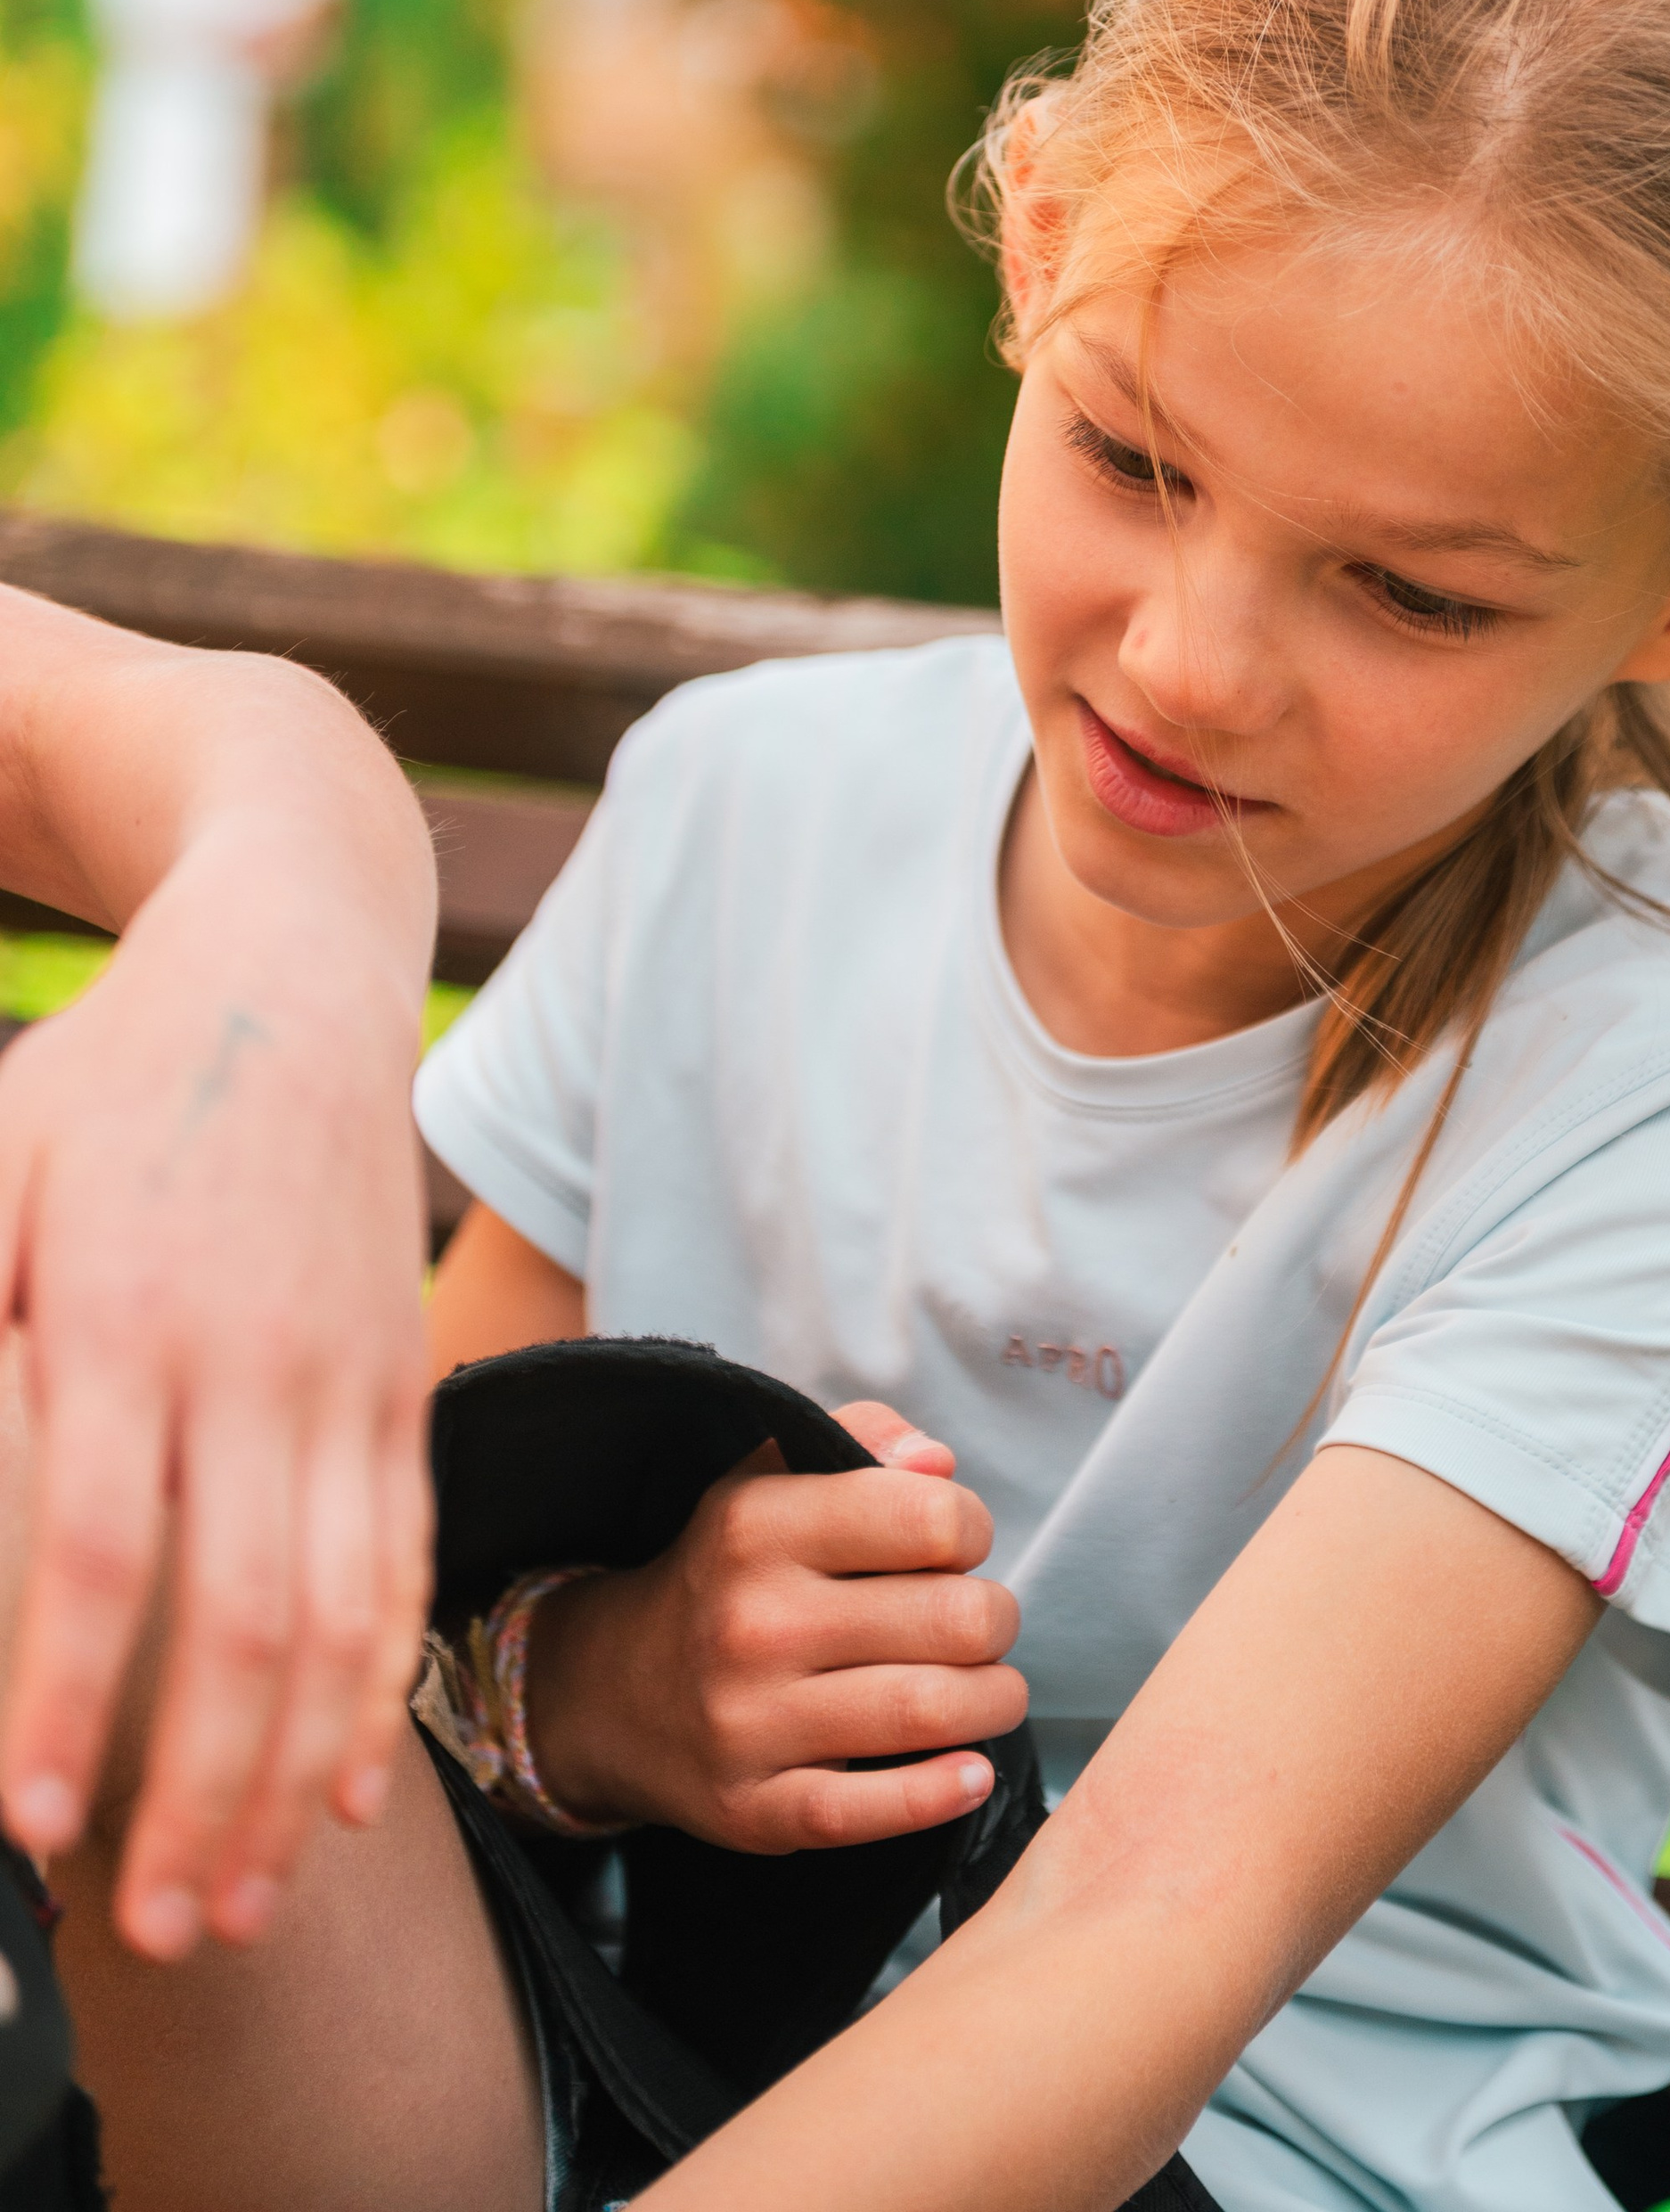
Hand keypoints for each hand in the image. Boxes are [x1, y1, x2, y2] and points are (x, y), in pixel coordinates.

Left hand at [0, 628, 437, 1966]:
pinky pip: (403, 1553)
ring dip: (286, 1776)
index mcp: (126, 1310)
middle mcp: (253, 1357)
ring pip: (336, 1610)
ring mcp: (346, 1371)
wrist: (293, 966)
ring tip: (237, 1908)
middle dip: (193, 1792)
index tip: (27, 1820)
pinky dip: (377, 1683)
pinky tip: (342, 1790)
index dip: (64, 1692)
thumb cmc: (108, 1077)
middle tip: (152, 1932)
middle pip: (237, 1613)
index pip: (101, 1540)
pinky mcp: (402, 1376)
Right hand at [525, 1402, 1026, 1849]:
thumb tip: (938, 1462)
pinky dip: (944, 1792)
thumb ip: (862, 1438)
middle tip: (981, 1624)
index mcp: (761, 1525)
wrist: (610, 1692)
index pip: (933, 1518)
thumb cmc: (728, 1574)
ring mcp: (749, 1724)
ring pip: (932, 1713)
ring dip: (994, 1701)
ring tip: (989, 1688)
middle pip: (955, 1620)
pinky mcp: (754, 1810)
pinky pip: (872, 1810)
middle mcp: (754, 1622)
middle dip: (996, 1620)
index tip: (956, 1547)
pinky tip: (971, 1771)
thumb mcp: (770, 1478)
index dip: (971, 1528)